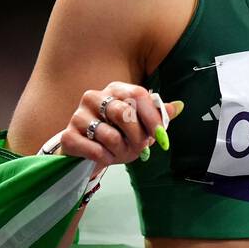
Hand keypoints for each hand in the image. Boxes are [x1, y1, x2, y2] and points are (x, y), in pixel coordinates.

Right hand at [44, 82, 183, 166]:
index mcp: (115, 89)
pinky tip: (105, 157)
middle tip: (141, 147)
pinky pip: (95, 150)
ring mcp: (78, 115)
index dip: (152, 116)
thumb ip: (158, 114)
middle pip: (124, 113)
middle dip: (137, 136)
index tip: (160, 134)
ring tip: (120, 152)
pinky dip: (106, 158)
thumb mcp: (140, 125)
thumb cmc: (118, 136)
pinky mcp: (68, 136)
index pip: (138, 94)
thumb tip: (179, 105)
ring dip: (121, 150)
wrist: (89, 154)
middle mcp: (94, 97)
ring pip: (110, 136)